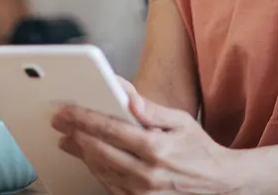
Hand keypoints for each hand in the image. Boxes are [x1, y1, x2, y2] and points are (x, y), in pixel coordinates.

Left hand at [52, 90, 243, 194]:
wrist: (218, 185)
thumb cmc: (199, 150)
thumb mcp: (181, 122)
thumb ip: (152, 109)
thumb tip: (127, 93)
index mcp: (156, 148)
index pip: (111, 130)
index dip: (85, 119)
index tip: (67, 111)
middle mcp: (146, 173)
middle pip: (99, 152)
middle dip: (75, 134)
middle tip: (58, 122)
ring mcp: (142, 193)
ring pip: (101, 171)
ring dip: (81, 154)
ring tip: (68, 139)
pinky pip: (110, 186)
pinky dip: (96, 171)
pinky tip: (90, 159)